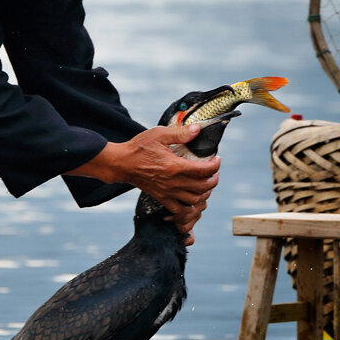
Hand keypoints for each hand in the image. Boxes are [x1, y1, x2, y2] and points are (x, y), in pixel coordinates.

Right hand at [68, 125, 219, 242]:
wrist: (121, 163)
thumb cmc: (139, 147)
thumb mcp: (159, 134)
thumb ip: (180, 133)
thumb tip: (197, 130)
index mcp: (174, 166)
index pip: (203, 170)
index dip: (215, 166)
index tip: (217, 159)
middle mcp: (173, 182)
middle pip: (203, 187)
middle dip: (213, 179)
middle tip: (214, 172)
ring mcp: (167, 192)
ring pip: (194, 200)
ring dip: (204, 193)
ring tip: (205, 184)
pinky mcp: (161, 198)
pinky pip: (179, 210)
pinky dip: (189, 209)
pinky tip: (192, 201)